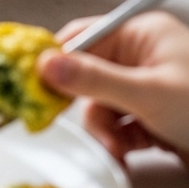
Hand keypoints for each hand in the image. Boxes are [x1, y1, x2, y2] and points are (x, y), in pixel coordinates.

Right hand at [40, 11, 188, 174]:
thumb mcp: (147, 93)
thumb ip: (93, 80)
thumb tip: (47, 65)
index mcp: (141, 33)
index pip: (84, 36)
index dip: (57, 60)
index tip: (34, 84)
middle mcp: (143, 55)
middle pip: (89, 76)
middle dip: (87, 108)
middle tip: (87, 129)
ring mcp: (149, 86)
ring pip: (103, 106)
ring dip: (105, 132)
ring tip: (118, 150)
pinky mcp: (154, 116)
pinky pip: (121, 125)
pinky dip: (120, 142)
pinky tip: (128, 154)